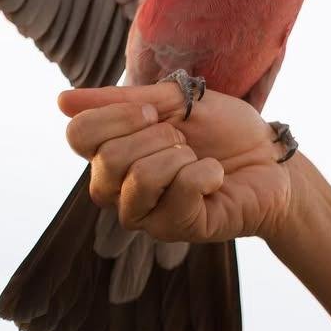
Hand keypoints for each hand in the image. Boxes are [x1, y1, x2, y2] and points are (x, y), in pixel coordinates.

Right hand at [60, 83, 293, 242]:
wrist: (270, 156)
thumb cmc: (219, 127)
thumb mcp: (170, 101)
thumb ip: (118, 101)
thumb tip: (60, 101)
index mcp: (111, 152)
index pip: (78, 136)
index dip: (115, 117)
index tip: (154, 111)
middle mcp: (119, 188)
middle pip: (107, 159)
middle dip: (156, 137)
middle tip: (182, 139)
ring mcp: (146, 214)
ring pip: (139, 179)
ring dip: (179, 156)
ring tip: (196, 158)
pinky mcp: (178, 230)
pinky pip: (179, 194)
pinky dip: (205, 173)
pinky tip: (214, 177)